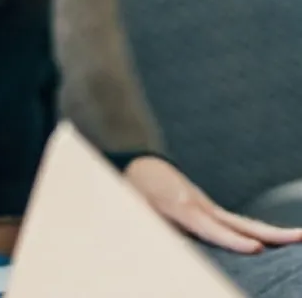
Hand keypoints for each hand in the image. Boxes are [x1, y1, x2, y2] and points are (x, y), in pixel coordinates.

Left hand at [125, 156, 301, 253]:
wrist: (142, 168)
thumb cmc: (134, 191)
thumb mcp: (133, 206)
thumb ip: (144, 221)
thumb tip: (150, 237)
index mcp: (181, 208)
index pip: (210, 227)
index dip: (231, 239)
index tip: (255, 248)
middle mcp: (201, 207)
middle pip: (240, 222)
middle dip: (271, 233)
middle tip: (301, 237)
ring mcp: (209, 208)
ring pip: (244, 223)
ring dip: (273, 233)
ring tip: (301, 237)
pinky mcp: (211, 212)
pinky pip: (237, 224)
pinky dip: (259, 232)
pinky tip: (276, 242)